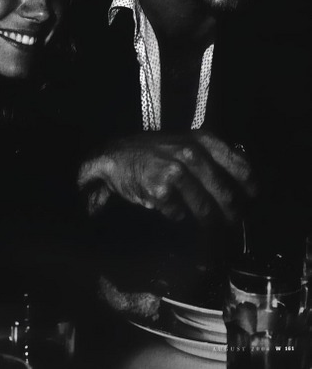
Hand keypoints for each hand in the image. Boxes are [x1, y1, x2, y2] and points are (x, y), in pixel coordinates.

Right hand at [78, 130, 256, 225]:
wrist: (116, 157)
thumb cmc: (154, 153)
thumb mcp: (185, 144)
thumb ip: (210, 158)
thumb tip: (240, 185)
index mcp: (202, 140)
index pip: (239, 165)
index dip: (249, 186)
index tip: (252, 199)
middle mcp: (192, 153)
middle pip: (225, 193)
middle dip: (231, 213)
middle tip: (232, 222)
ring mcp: (176, 170)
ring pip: (205, 208)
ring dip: (209, 222)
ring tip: (210, 228)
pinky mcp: (161, 189)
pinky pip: (179, 213)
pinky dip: (178, 216)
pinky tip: (173, 212)